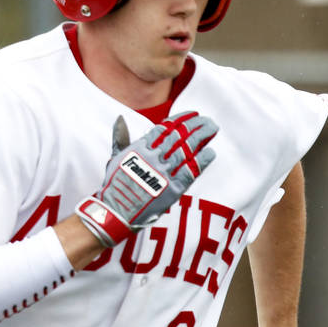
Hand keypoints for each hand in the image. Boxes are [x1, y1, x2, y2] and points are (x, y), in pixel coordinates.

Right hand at [75, 111, 216, 247]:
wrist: (117, 211)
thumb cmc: (115, 185)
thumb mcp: (116, 157)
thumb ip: (121, 137)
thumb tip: (120, 118)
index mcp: (141, 148)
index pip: (165, 127)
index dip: (181, 119)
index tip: (192, 114)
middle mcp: (154, 158)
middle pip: (179, 135)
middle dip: (195, 125)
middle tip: (207, 120)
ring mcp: (164, 173)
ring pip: (187, 149)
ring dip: (202, 137)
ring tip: (212, 128)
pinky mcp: (172, 189)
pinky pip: (191, 171)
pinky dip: (202, 160)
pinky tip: (211, 152)